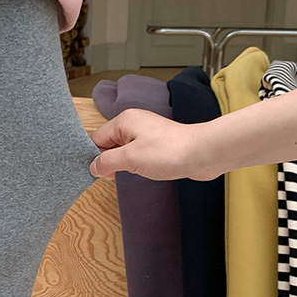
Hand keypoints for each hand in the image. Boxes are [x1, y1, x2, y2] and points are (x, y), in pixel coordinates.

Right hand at [89, 108, 216, 181]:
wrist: (202, 154)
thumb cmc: (169, 152)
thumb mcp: (130, 159)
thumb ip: (107, 162)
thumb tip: (94, 166)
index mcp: (124, 120)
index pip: (97, 138)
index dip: (95, 156)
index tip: (99, 172)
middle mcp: (134, 123)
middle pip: (109, 144)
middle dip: (110, 161)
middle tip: (115, 175)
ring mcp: (147, 133)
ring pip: (123, 150)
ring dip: (124, 164)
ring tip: (134, 170)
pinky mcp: (157, 144)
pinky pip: (137, 154)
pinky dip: (136, 164)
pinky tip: (144, 170)